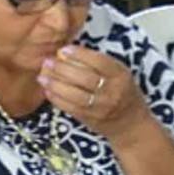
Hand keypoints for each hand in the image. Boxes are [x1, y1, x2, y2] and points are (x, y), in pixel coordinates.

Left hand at [39, 45, 154, 148]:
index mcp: (120, 76)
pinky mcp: (91, 119)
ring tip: (42, 76)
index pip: (99, 62)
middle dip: (62, 69)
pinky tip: (47, 91)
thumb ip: (99, 63)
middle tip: (47, 62)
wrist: (131, 125)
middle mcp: (112, 91)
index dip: (80, 55)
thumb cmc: (123, 92)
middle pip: (84, 78)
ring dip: (56, 85)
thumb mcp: (119, 74)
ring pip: (75, 95)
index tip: (63, 49)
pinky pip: (71, 108)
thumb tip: (70, 51)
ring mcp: (101, 107)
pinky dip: (57, 99)